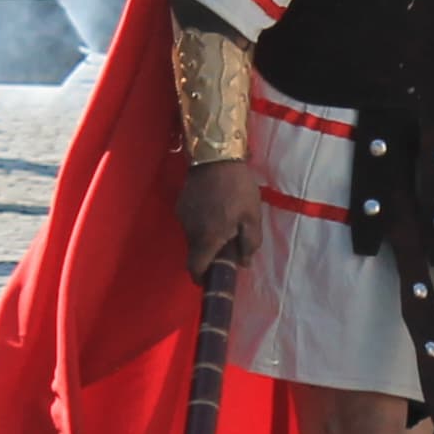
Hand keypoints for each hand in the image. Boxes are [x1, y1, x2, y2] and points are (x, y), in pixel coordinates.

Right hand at [175, 157, 261, 277]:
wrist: (216, 155)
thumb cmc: (238, 188)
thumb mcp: (252, 216)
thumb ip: (249, 244)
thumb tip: (244, 264)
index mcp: (208, 238)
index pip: (196, 269)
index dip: (203, 278)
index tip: (213, 278)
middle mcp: (191, 230)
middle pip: (196, 253)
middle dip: (210, 255)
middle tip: (229, 245)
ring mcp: (183, 216)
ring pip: (194, 237)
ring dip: (206, 237)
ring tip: (224, 222)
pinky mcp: (181, 203)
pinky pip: (191, 222)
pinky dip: (201, 223)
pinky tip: (214, 209)